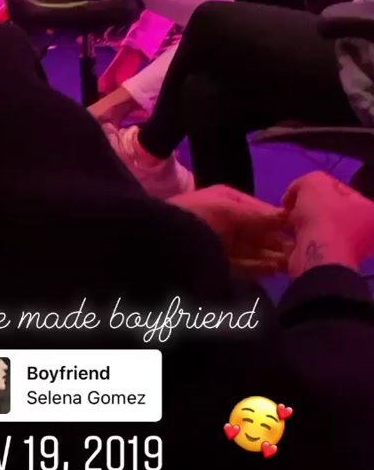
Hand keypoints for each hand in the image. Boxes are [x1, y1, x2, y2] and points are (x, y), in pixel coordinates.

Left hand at [169, 185, 291, 274]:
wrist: (165, 243)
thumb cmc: (200, 217)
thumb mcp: (231, 211)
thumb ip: (260, 216)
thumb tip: (288, 214)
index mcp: (226, 200)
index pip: (259, 209)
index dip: (279, 219)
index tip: (302, 228)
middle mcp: (226, 220)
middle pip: (258, 231)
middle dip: (278, 240)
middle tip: (304, 250)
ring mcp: (223, 243)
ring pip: (254, 249)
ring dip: (273, 255)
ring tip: (296, 262)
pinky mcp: (220, 264)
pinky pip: (245, 264)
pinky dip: (260, 266)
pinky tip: (277, 269)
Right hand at [282, 170, 373, 275]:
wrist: (316, 257)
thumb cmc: (322, 216)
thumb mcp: (313, 183)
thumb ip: (306, 182)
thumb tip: (294, 195)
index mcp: (368, 210)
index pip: (339, 189)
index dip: (315, 187)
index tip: (299, 192)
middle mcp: (364, 231)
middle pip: (329, 209)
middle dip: (308, 206)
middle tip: (291, 206)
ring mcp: (349, 249)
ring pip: (320, 227)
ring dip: (303, 222)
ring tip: (287, 220)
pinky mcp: (332, 262)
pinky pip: (314, 242)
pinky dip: (302, 238)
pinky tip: (290, 234)